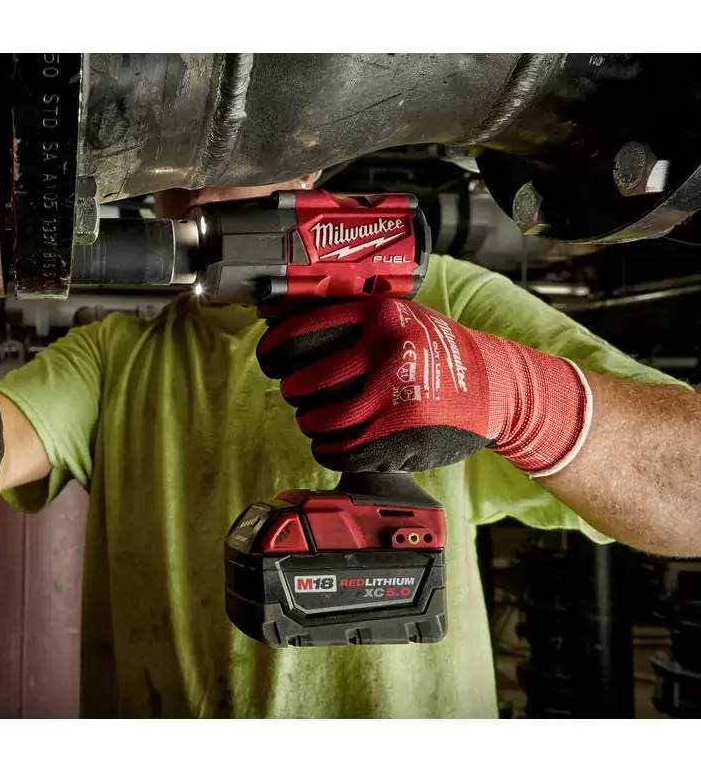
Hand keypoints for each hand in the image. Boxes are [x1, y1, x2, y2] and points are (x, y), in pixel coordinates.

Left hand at [257, 297, 590, 475]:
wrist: (494, 385)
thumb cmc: (434, 347)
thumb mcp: (395, 315)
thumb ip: (346, 317)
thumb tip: (273, 315)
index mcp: (377, 315)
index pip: (299, 335)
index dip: (274, 352)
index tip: (271, 360)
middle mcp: (385, 351)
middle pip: (304, 381)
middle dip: (294, 391)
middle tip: (298, 392)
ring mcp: (393, 396)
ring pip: (320, 420)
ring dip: (310, 423)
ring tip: (317, 418)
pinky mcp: (401, 435)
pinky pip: (341, 451)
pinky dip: (327, 450)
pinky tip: (331, 443)